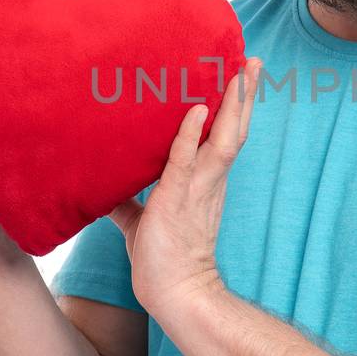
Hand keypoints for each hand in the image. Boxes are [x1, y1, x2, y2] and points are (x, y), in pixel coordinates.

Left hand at [108, 58, 261, 319]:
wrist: (176, 296)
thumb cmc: (162, 262)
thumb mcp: (140, 223)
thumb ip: (127, 203)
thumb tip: (103, 190)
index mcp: (206, 184)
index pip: (223, 137)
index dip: (234, 107)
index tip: (240, 76)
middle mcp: (210, 181)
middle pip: (235, 129)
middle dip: (245, 95)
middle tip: (254, 60)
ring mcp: (198, 190)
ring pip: (224, 138)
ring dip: (234, 103)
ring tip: (241, 70)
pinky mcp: (177, 200)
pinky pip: (187, 161)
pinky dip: (192, 134)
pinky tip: (196, 108)